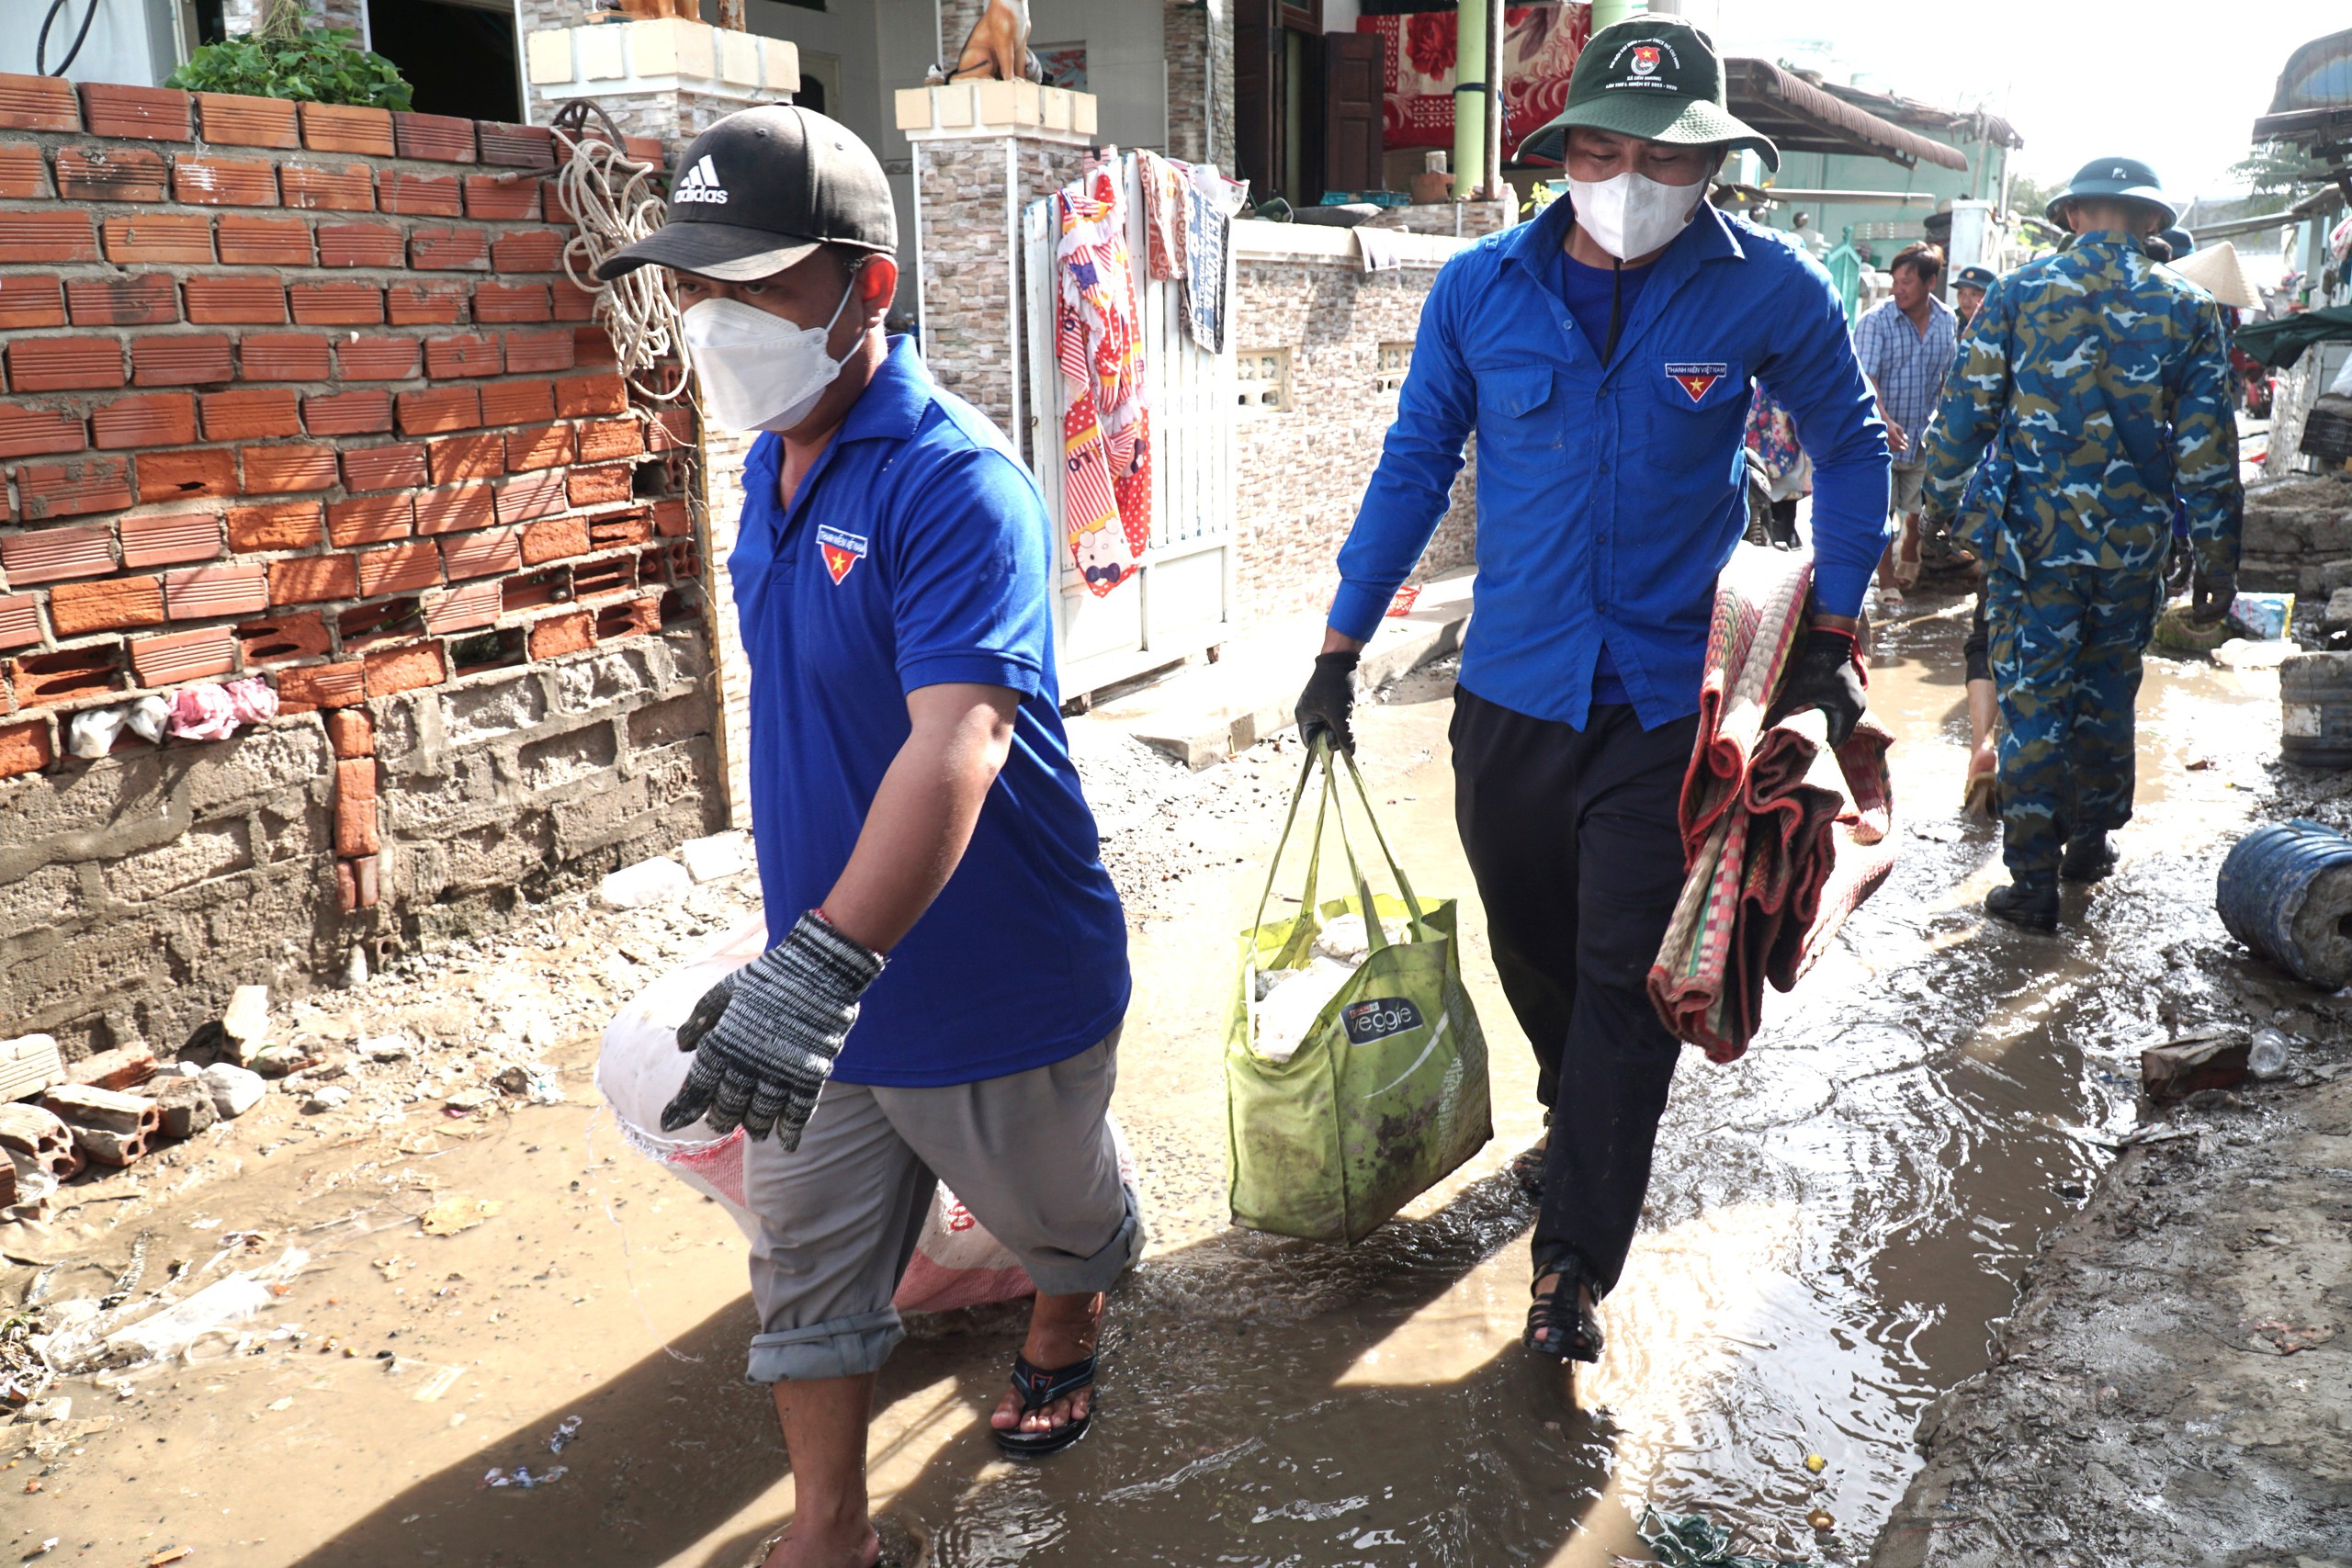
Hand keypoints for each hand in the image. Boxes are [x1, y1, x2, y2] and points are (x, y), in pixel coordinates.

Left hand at [661, 910, 885, 1144]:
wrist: (819, 967)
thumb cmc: (769, 976)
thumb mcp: (725, 990)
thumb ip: (701, 1020)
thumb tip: (682, 1047)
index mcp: (723, 1043)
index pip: (697, 1087)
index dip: (682, 1108)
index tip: (668, 1124)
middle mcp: (747, 1064)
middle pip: (728, 1107)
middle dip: (720, 1119)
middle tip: (720, 1122)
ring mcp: (780, 1072)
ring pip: (760, 1115)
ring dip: (753, 1126)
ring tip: (752, 1130)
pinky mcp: (810, 1073)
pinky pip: (798, 1111)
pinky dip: (790, 1130)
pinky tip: (786, 1143)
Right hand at [1296, 649, 1359, 754]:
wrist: (1341, 661)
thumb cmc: (1335, 687)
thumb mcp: (1339, 714)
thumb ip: (1344, 736)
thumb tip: (1350, 754)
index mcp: (1304, 717)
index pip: (1310, 743)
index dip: (1323, 747)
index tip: (1337, 742)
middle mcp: (1310, 715)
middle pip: (1323, 738)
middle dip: (1335, 735)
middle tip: (1344, 724)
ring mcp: (1321, 710)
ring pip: (1333, 729)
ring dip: (1342, 726)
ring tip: (1346, 711)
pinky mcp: (1332, 706)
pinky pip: (1339, 720)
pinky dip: (1345, 718)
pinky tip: (1348, 708)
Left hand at [1769, 626, 1866, 747]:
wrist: (1829, 641)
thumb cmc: (1813, 665)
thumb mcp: (1795, 690)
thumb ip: (1779, 710)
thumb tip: (1762, 728)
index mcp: (1848, 710)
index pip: (1835, 740)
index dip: (1819, 747)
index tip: (1803, 753)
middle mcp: (1859, 709)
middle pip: (1841, 736)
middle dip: (1823, 741)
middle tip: (1803, 748)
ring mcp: (1860, 703)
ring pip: (1842, 727)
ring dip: (1828, 732)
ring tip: (1809, 737)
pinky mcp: (1856, 698)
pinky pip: (1844, 717)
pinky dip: (1832, 722)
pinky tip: (1816, 723)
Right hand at [1884, 416, 1907, 456]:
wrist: (1880, 424)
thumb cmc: (1891, 425)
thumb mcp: (1897, 427)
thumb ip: (1902, 434)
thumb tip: (1906, 440)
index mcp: (1891, 432)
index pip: (1898, 440)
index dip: (1902, 444)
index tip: (1906, 446)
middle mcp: (1886, 437)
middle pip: (1894, 445)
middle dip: (1900, 448)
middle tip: (1905, 449)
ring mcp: (1882, 440)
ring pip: (1890, 448)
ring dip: (1896, 450)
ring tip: (1901, 449)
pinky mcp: (1880, 442)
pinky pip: (1886, 448)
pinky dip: (1892, 450)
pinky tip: (1895, 449)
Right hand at [2190, 561, 2236, 626]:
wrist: (2212, 555)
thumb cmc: (2206, 569)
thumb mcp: (2199, 588)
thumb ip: (2199, 601)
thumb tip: (2197, 614)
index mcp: (2223, 595)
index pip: (2218, 612)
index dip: (2207, 617)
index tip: (2194, 616)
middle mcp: (2229, 595)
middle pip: (2222, 614)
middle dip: (2207, 619)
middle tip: (2194, 618)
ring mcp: (2231, 592)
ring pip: (2223, 611)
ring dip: (2208, 615)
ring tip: (2196, 614)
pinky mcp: (2230, 590)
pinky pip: (2221, 604)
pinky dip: (2211, 609)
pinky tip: (2200, 610)